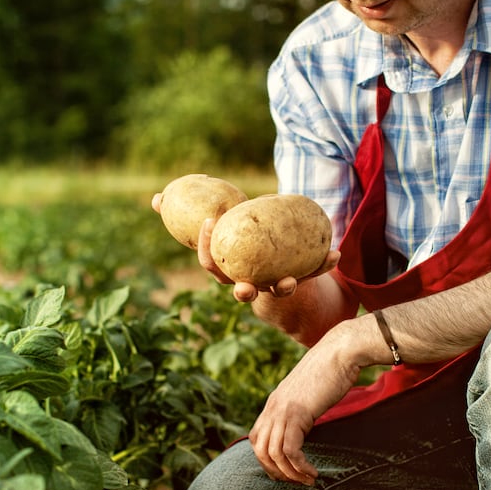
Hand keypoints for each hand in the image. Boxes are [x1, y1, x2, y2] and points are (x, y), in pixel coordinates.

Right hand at [151, 193, 339, 301]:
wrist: (275, 270)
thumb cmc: (238, 244)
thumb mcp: (218, 229)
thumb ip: (187, 216)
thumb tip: (155, 198)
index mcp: (227, 269)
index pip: (211, 264)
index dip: (207, 246)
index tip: (210, 222)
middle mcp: (249, 283)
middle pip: (241, 291)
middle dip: (241, 290)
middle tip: (242, 286)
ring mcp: (273, 285)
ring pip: (278, 290)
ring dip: (283, 286)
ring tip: (288, 280)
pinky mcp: (299, 281)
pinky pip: (312, 274)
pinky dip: (323, 264)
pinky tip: (336, 253)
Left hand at [248, 332, 360, 483]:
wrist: (340, 352)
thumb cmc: (331, 371)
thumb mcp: (309, 393)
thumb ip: (301, 408)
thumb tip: (306, 424)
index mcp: (274, 402)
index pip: (256, 439)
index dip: (267, 460)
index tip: (286, 471)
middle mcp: (272, 407)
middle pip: (260, 450)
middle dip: (276, 472)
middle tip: (296, 480)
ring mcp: (282, 410)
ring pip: (273, 454)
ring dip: (290, 474)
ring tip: (307, 479)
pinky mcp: (297, 413)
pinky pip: (290, 450)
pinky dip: (299, 466)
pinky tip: (313, 472)